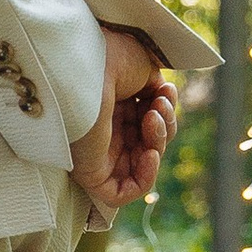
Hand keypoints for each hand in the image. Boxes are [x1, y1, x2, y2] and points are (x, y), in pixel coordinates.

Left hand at [68, 23, 178, 219]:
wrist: (86, 65)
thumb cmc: (110, 59)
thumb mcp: (143, 67)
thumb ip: (156, 88)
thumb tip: (162, 100)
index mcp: (113, 104)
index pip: (149, 121)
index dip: (165, 110)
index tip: (165, 91)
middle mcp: (105, 129)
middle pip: (150, 142)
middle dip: (164, 123)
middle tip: (157, 104)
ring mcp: (99, 152)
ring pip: (143, 165)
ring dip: (159, 142)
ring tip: (151, 118)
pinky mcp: (91, 173)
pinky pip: (122, 192)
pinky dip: (145, 178)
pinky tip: (150, 154)